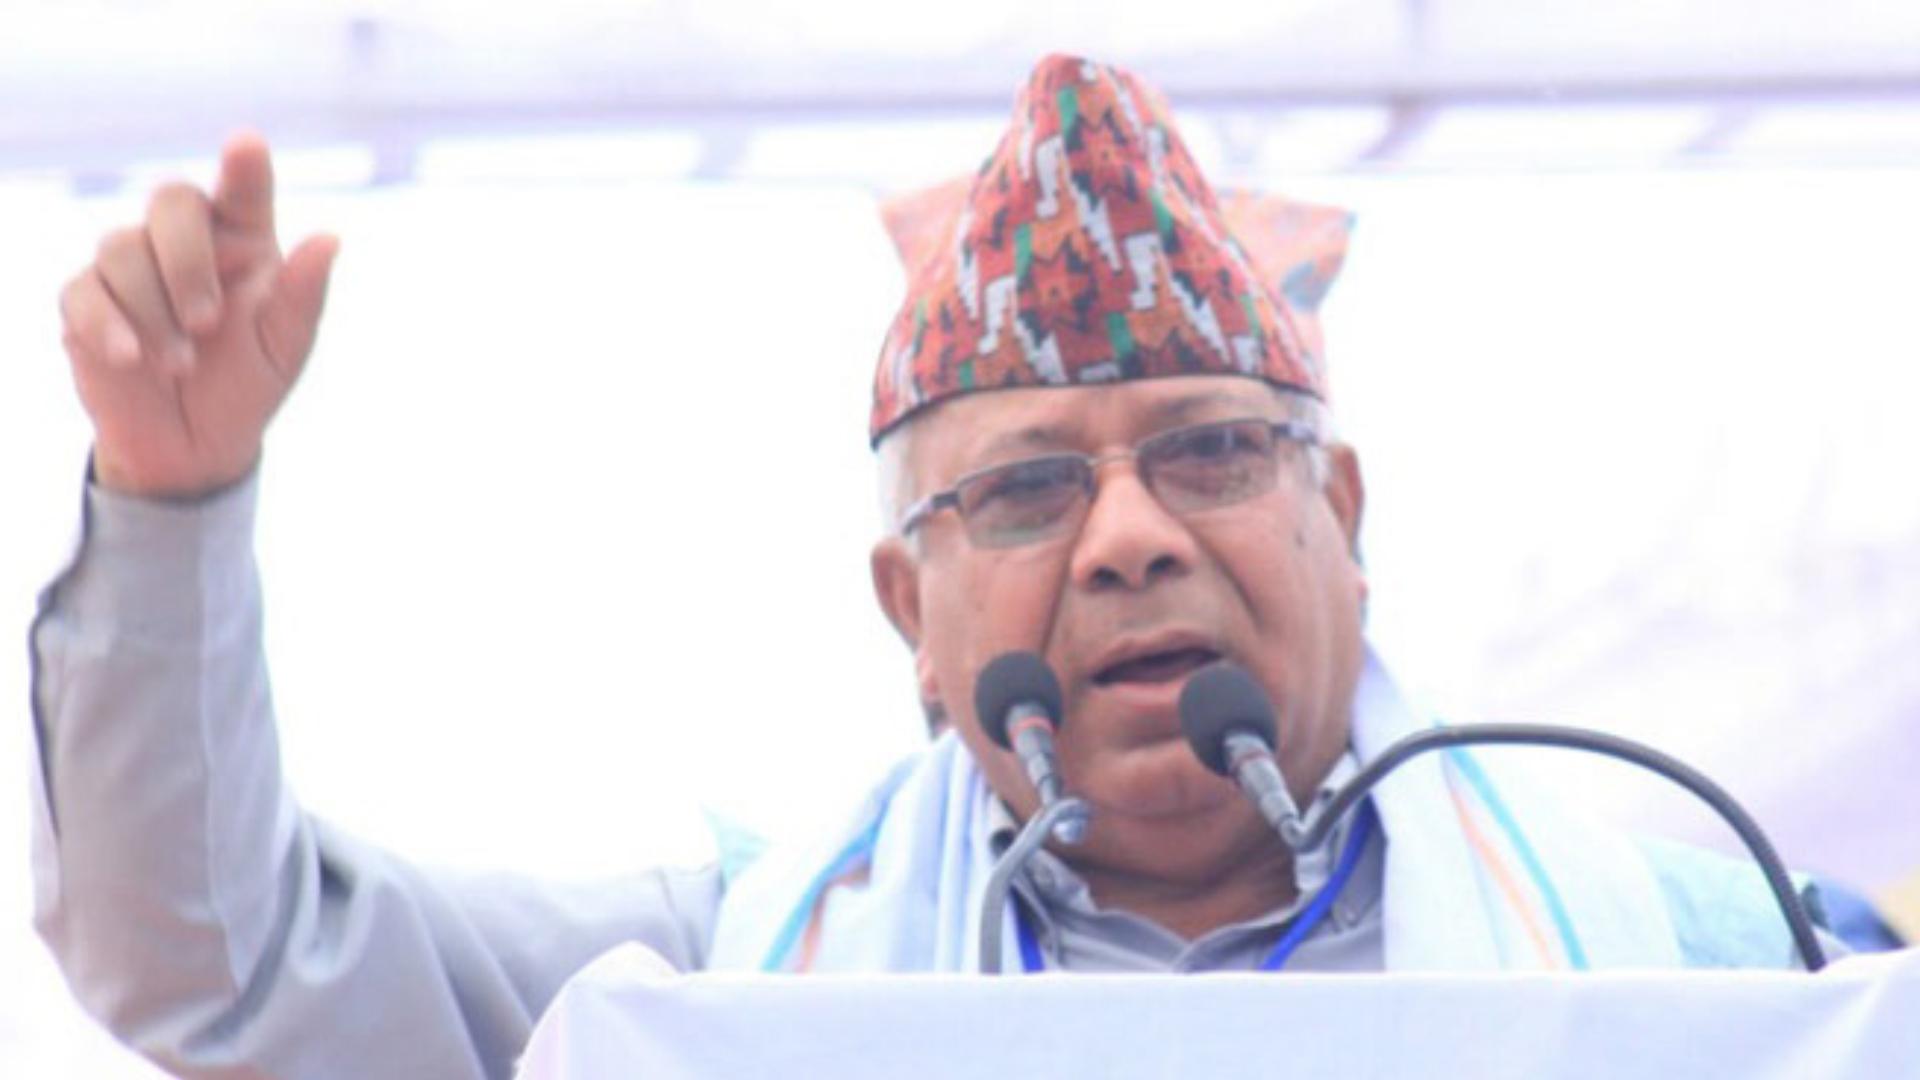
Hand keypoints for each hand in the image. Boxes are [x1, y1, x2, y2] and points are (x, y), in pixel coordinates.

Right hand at [58, 132, 338, 498]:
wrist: (194, 444)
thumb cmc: (248, 383)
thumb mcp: (286, 347)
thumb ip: (303, 295)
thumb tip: (330, 238)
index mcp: (244, 242)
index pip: (243, 192)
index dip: (244, 167)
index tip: (246, 145)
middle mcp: (186, 243)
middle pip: (171, 202)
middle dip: (186, 259)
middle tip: (208, 321)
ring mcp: (132, 268)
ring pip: (122, 247)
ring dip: (155, 310)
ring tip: (183, 365)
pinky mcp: (88, 302)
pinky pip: (84, 291)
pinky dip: (108, 325)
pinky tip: (132, 358)